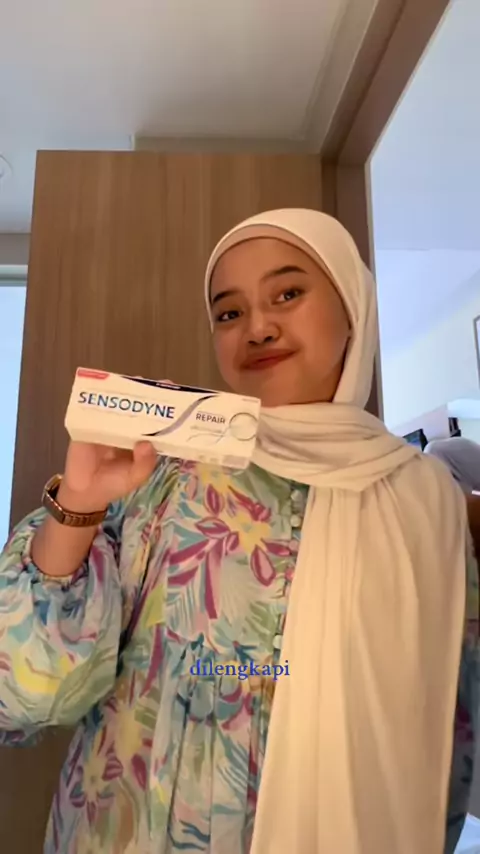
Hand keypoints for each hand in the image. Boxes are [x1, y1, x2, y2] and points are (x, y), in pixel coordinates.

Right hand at [58, 376, 174, 512]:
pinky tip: (109, 391)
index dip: (167, 409)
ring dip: (128, 391)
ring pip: (120, 404)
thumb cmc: (114, 484)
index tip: (178, 398)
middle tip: (162, 384)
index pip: (157, 421)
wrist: (85, 491)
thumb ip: (144, 464)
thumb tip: (147, 443)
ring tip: (139, 380)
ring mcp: (108, 424)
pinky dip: (102, 399)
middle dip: (150, 394)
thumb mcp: (135, 477)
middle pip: (140, 407)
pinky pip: (96, 409)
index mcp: (142, 439)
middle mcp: (127, 428)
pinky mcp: (89, 424)